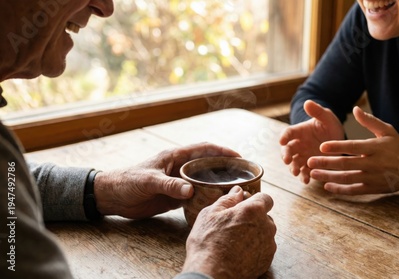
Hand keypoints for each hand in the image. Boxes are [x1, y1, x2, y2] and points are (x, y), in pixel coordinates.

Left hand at [93, 142, 239, 218]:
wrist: (112, 197)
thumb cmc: (128, 182)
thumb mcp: (148, 181)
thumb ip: (169, 185)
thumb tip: (191, 190)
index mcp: (175, 157)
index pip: (203, 149)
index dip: (222, 150)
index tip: (238, 156)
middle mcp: (179, 167)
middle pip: (207, 164)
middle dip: (225, 167)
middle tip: (243, 174)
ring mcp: (178, 182)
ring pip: (203, 180)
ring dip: (217, 183)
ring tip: (235, 189)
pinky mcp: (175, 197)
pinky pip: (195, 195)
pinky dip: (206, 198)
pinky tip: (217, 203)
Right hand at [182, 186, 276, 278]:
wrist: (211, 274)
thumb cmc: (208, 243)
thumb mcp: (210, 214)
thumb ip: (227, 200)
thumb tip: (237, 191)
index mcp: (254, 210)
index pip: (266, 198)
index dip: (255, 200)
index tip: (245, 205)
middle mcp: (266, 226)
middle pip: (265, 216)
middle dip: (253, 218)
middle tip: (234, 225)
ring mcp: (269, 245)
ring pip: (265, 233)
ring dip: (254, 233)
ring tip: (234, 241)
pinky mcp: (267, 260)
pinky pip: (263, 249)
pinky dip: (254, 248)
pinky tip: (238, 252)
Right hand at [280, 100, 344, 183]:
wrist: (338, 138)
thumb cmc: (330, 125)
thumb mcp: (326, 117)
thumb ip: (317, 111)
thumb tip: (307, 102)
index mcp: (299, 131)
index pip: (288, 133)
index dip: (284, 136)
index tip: (282, 140)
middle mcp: (298, 144)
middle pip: (287, 150)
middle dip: (286, 155)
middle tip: (287, 160)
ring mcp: (303, 155)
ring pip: (294, 162)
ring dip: (293, 168)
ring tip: (296, 173)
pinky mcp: (310, 165)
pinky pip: (305, 171)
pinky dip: (304, 176)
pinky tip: (307, 180)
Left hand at [308, 106, 398, 194]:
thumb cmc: (397, 147)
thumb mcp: (388, 131)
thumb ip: (370, 121)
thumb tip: (355, 109)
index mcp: (375, 147)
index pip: (353, 147)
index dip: (337, 147)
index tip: (321, 146)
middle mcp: (373, 163)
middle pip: (346, 164)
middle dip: (326, 163)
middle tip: (309, 161)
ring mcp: (373, 177)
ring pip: (347, 178)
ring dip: (328, 177)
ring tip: (312, 173)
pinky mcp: (373, 188)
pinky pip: (354, 190)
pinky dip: (340, 190)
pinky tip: (327, 186)